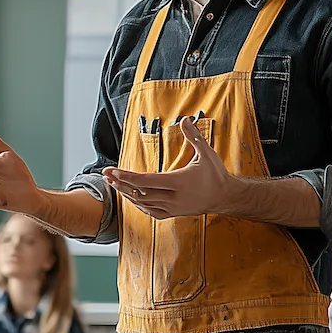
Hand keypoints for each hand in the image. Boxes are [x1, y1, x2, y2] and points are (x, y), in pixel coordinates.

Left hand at [102, 118, 235, 218]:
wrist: (225, 196)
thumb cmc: (215, 174)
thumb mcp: (206, 153)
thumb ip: (194, 136)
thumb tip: (185, 118)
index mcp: (179, 183)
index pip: (146, 181)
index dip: (127, 176)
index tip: (113, 170)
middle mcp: (173, 198)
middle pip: (139, 193)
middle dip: (121, 183)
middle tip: (106, 175)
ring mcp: (172, 208)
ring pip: (143, 204)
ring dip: (126, 194)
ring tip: (113, 184)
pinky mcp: (173, 214)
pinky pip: (150, 212)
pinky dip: (138, 205)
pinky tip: (130, 197)